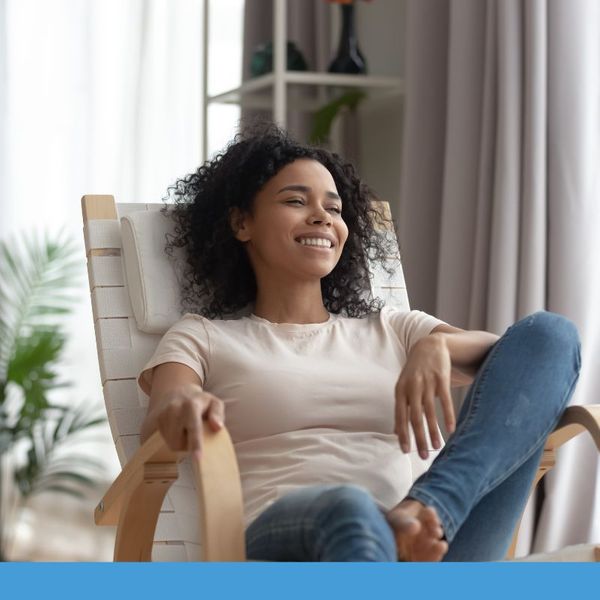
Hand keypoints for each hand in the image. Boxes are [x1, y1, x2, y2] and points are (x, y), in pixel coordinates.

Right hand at [155, 384, 224, 458]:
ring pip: (172, 443)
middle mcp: (175, 408)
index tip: (198, 458)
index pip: (193, 427)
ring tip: (185, 429)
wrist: (177, 391)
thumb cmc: (201, 402)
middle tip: (194, 433)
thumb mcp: (214, 403)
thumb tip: (217, 427)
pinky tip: (177, 428)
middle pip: (179, 441)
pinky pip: (165, 439)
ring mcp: (163, 414)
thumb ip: (218, 414)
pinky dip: (173, 438)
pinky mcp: (156, 420)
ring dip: (180, 442)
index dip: (196, 443)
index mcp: (192, 405)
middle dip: (188, 444)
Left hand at [394, 334, 454, 457]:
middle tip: (423, 456)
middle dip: (419, 438)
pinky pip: (445, 400)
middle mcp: (412, 387)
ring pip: (430, 412)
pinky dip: (448, 415)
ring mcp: (427, 382)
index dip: (403, 434)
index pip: (400, 416)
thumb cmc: (415, 371)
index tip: (405, 451)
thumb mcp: (403, 386)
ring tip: (438, 447)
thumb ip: (401, 408)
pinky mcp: (441, 378)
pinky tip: (451, 429)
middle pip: (415, 418)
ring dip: (434, 431)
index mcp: (400, 390)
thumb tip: (396, 432)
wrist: (429, 345)